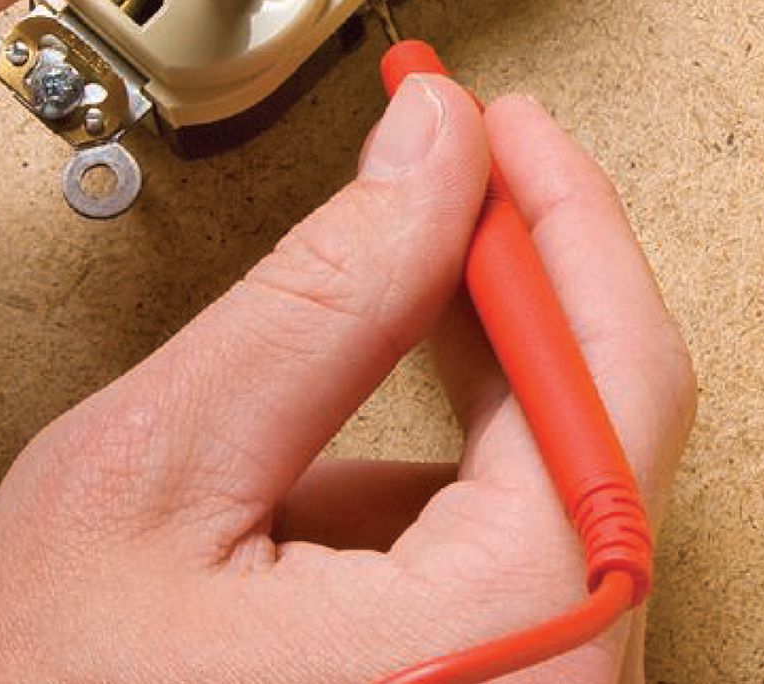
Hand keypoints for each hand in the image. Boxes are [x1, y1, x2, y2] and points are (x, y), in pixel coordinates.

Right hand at [0, 76, 697, 683]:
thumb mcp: (147, 475)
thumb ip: (323, 295)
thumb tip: (435, 151)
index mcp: (500, 638)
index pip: (616, 376)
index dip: (564, 220)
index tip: (510, 131)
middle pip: (597, 430)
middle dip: (500, 298)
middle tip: (444, 188)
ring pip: (541, 502)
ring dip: (446, 419)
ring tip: (321, 410)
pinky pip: (505, 578)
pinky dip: (424, 511)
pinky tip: (309, 523)